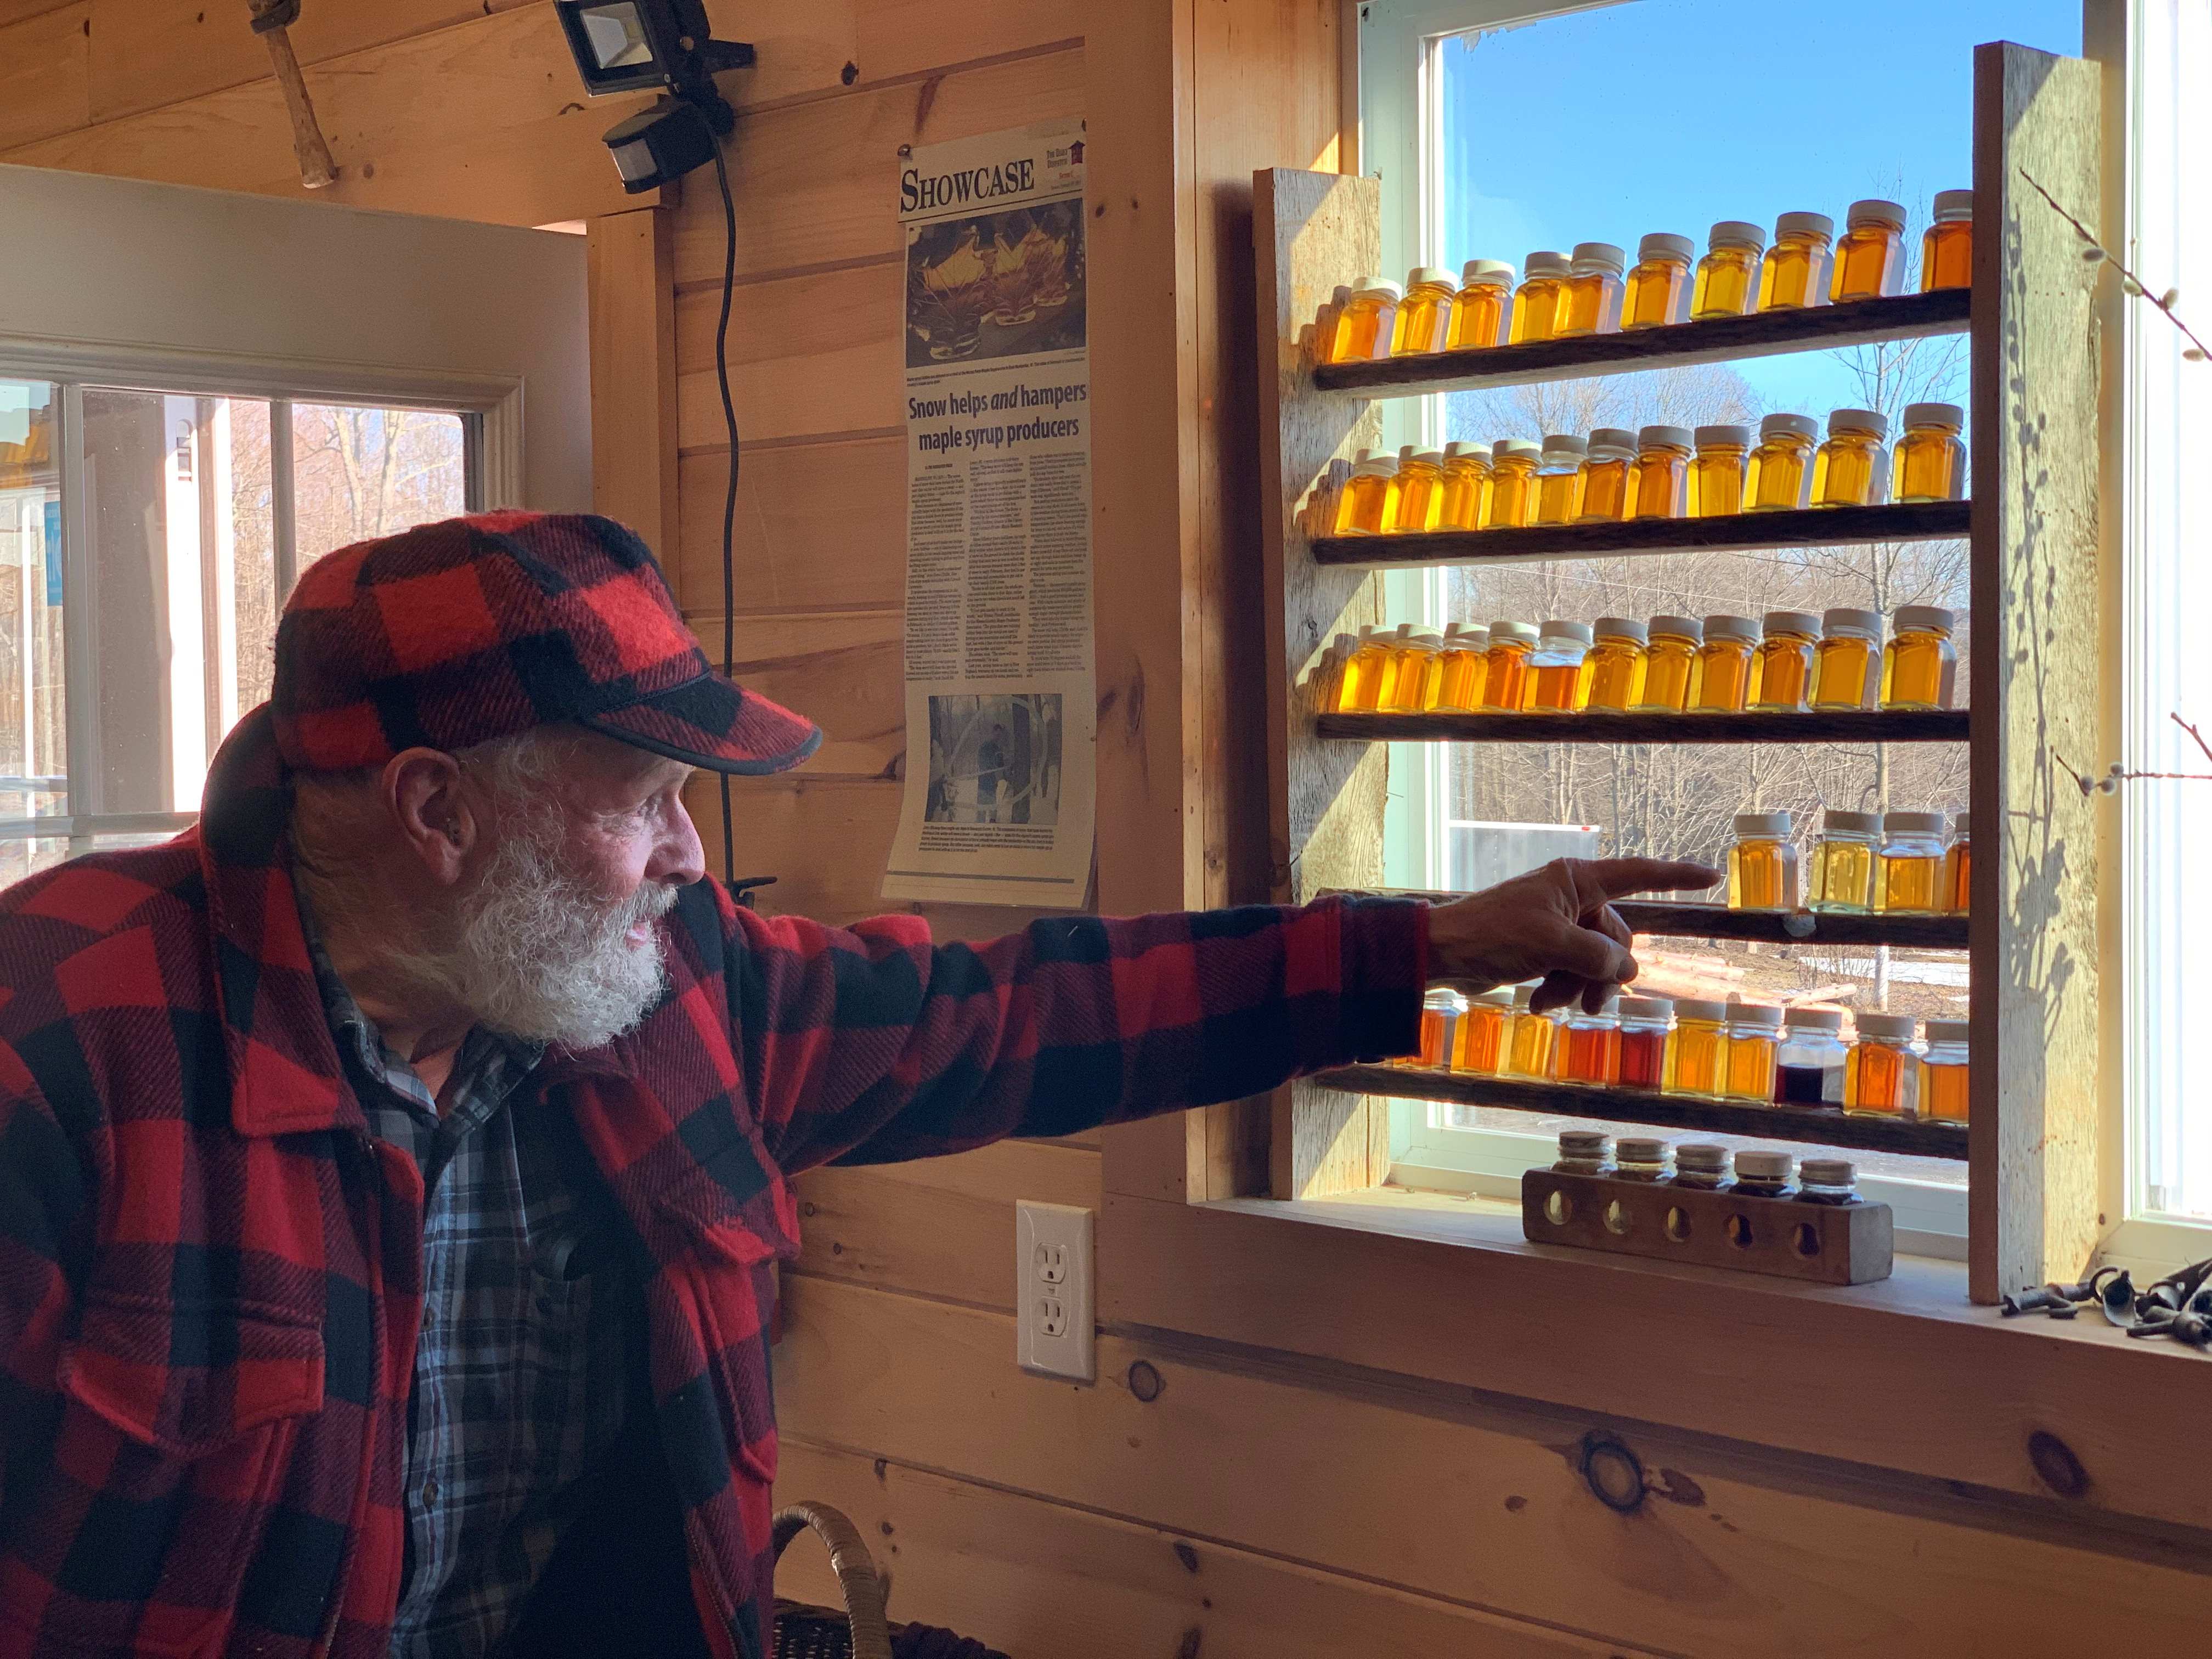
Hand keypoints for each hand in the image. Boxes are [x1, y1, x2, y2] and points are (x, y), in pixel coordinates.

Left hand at [1425, 858, 1719, 1013]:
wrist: (1443, 953)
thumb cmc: (1494, 935)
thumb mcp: (1555, 946)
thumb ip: (1600, 956)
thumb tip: (1627, 971)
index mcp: (1577, 881)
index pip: (1638, 874)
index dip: (1676, 877)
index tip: (1711, 876)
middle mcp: (1572, 899)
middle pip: (1617, 939)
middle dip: (1604, 973)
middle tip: (1589, 1001)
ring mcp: (1557, 925)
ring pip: (1594, 962)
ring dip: (1578, 988)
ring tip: (1551, 1002)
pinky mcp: (1542, 950)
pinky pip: (1570, 972)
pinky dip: (1559, 990)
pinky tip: (1537, 1003)